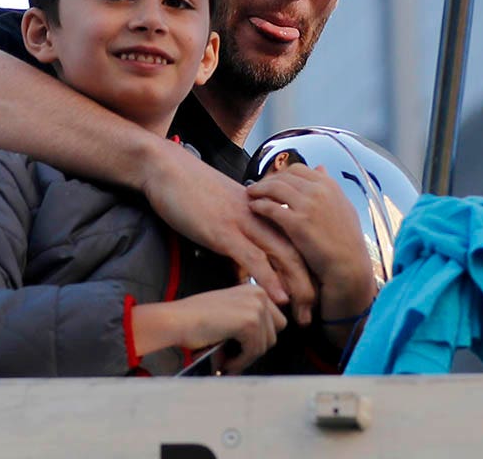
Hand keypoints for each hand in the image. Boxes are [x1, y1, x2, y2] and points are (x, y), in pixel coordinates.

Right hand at [140, 141, 316, 323]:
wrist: (167, 170)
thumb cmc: (190, 193)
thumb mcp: (220, 220)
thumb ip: (236, 245)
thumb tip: (241, 273)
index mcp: (260, 213)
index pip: (293, 243)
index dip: (307, 270)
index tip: (314, 296)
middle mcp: (259, 217)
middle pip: (295, 252)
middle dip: (308, 285)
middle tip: (314, 312)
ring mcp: (243, 223)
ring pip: (281, 256)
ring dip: (296, 287)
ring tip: (305, 312)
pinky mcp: (224, 231)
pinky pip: (252, 257)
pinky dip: (268, 278)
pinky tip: (279, 298)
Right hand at [157, 284, 287, 374]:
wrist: (176, 320)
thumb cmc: (195, 319)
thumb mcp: (229, 313)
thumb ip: (248, 322)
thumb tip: (262, 346)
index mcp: (254, 289)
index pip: (274, 322)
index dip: (258, 339)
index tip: (242, 350)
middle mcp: (259, 294)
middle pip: (274, 333)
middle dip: (254, 349)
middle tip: (234, 358)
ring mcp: (256, 307)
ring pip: (266, 345)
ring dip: (246, 357)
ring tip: (227, 360)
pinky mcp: (249, 322)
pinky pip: (254, 351)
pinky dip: (240, 361)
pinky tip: (225, 361)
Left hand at [246, 164, 377, 346]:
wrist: (348, 266)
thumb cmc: (346, 241)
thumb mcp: (343, 206)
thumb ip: (329, 187)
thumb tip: (320, 167)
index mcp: (329, 185)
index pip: (297, 169)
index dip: (281, 174)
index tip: (272, 182)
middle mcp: (319, 190)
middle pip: (283, 176)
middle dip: (267, 180)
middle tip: (256, 188)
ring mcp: (308, 205)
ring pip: (274, 187)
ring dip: (259, 189)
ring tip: (250, 194)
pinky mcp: (297, 222)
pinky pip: (270, 207)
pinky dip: (259, 205)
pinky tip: (253, 208)